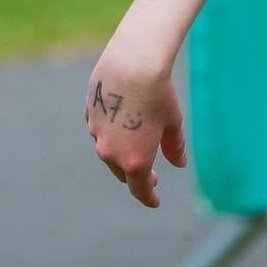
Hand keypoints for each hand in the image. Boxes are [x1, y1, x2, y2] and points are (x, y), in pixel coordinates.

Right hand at [85, 45, 186, 207]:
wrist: (132, 64)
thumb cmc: (159, 93)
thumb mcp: (173, 122)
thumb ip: (174, 147)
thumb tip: (178, 164)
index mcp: (134, 160)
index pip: (140, 188)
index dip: (148, 197)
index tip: (155, 201)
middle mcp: (111, 152)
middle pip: (122, 172)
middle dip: (136, 176)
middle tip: (151, 176)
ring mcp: (96, 134)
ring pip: (108, 151)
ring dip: (122, 152)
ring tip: (138, 144)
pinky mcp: (89, 115)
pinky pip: (100, 130)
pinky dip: (111, 131)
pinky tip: (123, 120)